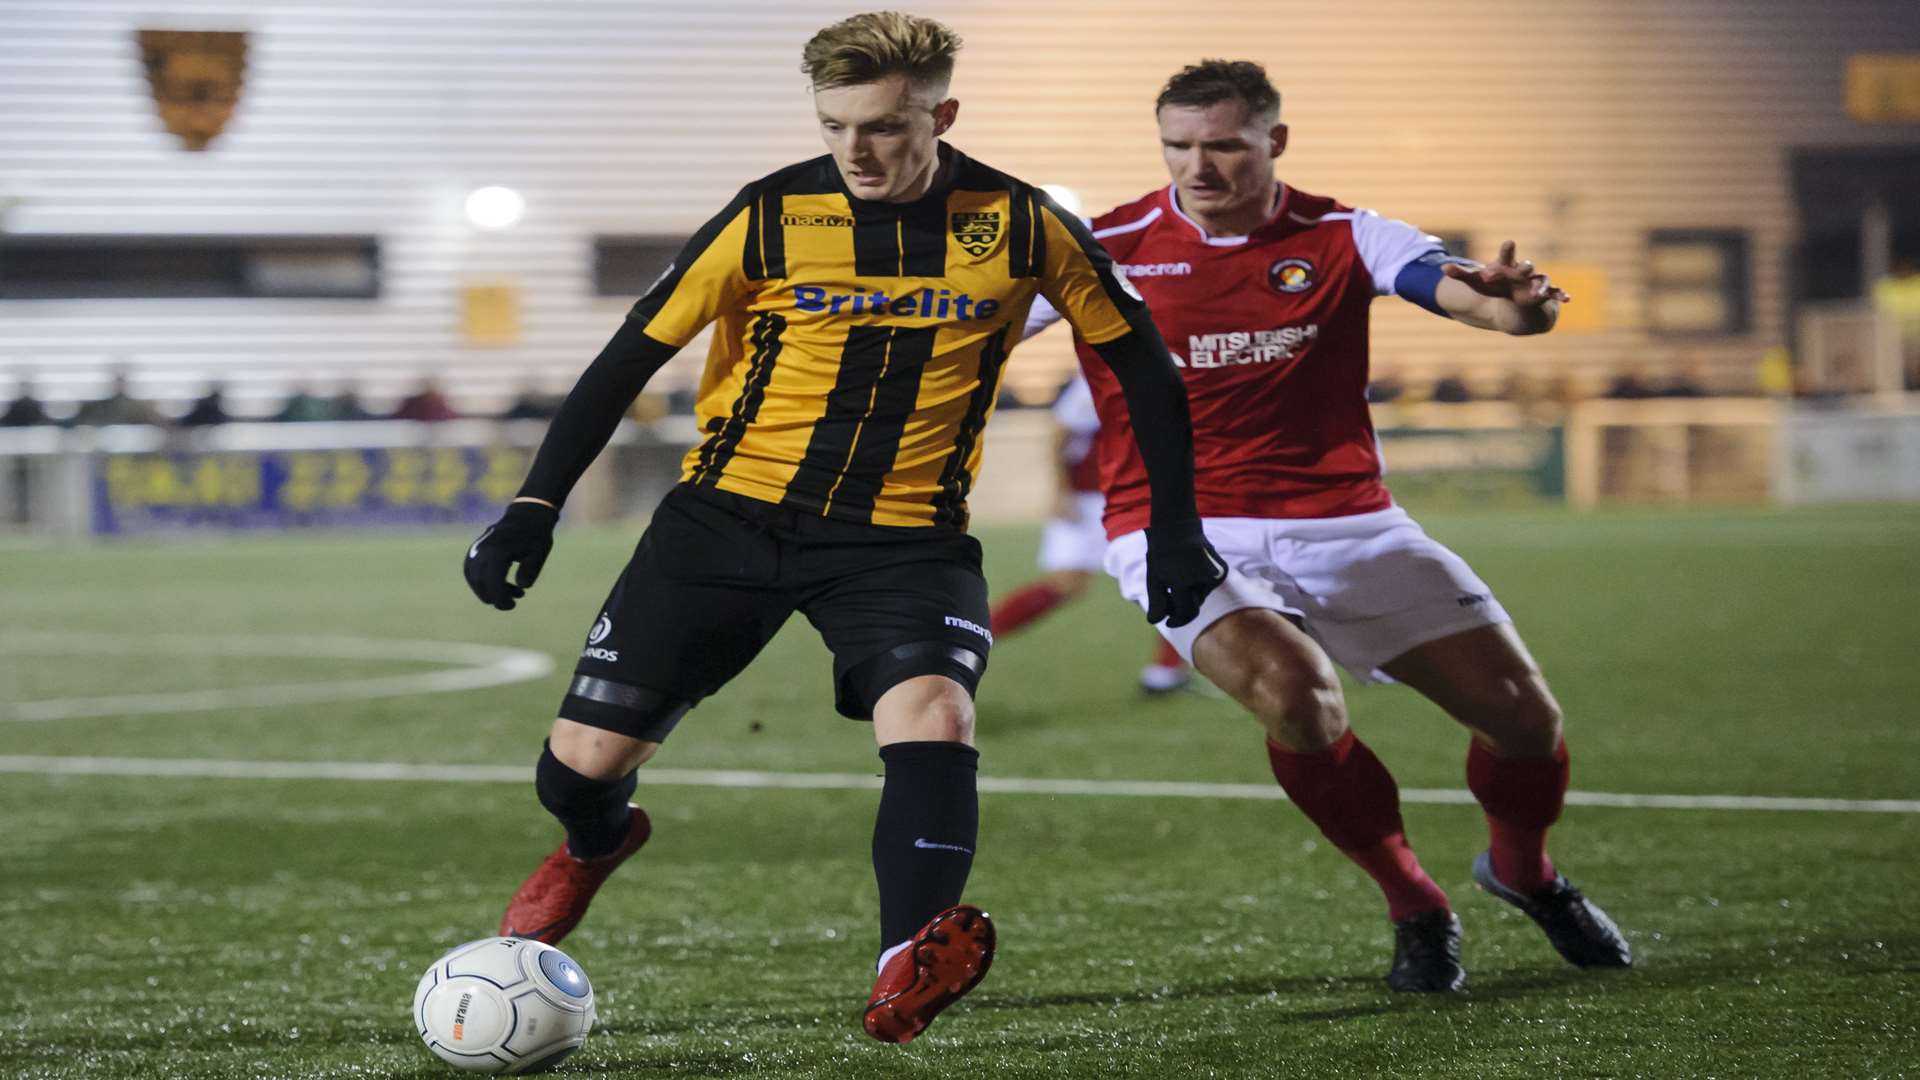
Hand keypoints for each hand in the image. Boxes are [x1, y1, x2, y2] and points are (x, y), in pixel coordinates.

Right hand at [464, 501, 557, 610]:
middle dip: (496, 597)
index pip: (492, 583)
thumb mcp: (538, 553)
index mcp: (497, 551)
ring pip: (474, 579)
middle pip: (481, 583)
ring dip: (490, 590)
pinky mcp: (474, 551)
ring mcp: (476, 550)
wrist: (526, 516)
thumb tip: (522, 586)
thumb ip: (530, 570)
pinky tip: (500, 585)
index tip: (512, 605)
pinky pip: (471, 572)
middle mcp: (482, 551)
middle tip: (513, 602)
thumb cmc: (535, 536)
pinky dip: (483, 582)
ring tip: (512, 592)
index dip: (500, 599)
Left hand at [1144, 519, 1226, 627]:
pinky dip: (1199, 584)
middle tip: (1168, 597)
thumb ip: (1156, 602)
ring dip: (1190, 594)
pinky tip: (1190, 572)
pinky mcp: (1222, 570)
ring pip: (1202, 596)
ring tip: (1177, 579)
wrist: (1177, 527)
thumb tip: (1155, 622)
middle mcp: (1202, 578)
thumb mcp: (1154, 578)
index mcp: (1183, 580)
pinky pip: (1209, 586)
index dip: (1176, 620)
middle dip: (1181, 606)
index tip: (1168, 622)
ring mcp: (1215, 573)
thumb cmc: (1161, 554)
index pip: (1186, 611)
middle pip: (1195, 605)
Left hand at [1442, 240, 1569, 307]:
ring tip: (1542, 290)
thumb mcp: (1476, 282)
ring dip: (1543, 284)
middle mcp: (1522, 272)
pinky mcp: (1543, 293)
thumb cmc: (1494, 284)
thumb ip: (1461, 274)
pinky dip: (1560, 295)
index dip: (1507, 250)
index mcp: (1506, 266)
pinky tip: (1567, 298)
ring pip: (1541, 280)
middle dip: (1526, 267)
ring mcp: (1533, 282)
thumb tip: (1443, 268)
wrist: (1512, 294)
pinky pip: (1554, 293)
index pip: (1506, 256)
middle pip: (1526, 267)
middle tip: (1527, 266)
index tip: (1510, 242)